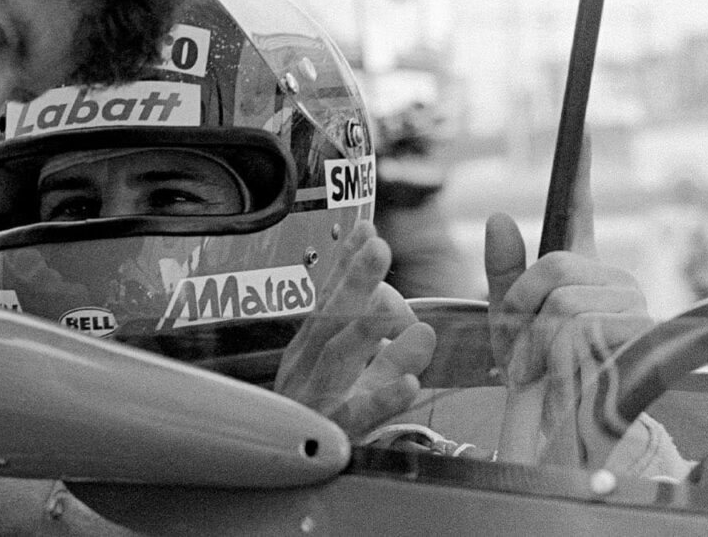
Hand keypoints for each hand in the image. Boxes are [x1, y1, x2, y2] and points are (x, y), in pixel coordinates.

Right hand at [275, 221, 435, 436]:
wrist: (284, 479)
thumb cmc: (321, 423)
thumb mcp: (354, 382)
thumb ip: (387, 355)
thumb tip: (423, 327)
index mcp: (309, 350)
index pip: (327, 298)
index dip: (346, 264)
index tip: (366, 228)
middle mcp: (306, 369)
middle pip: (329, 319)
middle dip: (352, 281)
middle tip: (377, 246)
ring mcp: (314, 400)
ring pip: (336, 360)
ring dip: (364, 330)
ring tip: (390, 308)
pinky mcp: (332, 436)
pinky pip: (357, 417)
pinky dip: (381, 399)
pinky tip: (407, 385)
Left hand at [486, 135, 652, 466]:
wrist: (558, 433)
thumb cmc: (535, 378)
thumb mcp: (506, 322)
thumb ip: (503, 272)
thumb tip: (498, 216)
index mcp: (577, 269)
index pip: (577, 208)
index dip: (580, 167)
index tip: (580, 125)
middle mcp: (612, 279)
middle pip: (554, 265)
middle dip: (522, 307)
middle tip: (520, 348)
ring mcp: (632, 305)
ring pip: (563, 299)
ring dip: (535, 340)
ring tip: (540, 369)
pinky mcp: (641, 336)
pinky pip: (578, 326)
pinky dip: (554, 355)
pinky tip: (563, 378)